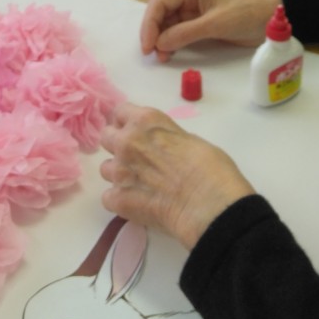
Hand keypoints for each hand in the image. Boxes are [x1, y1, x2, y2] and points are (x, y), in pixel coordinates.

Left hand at [100, 103, 255, 249]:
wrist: (210, 206)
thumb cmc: (212, 169)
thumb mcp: (191, 140)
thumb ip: (167, 138)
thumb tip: (162, 148)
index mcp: (146, 121)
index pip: (120, 112)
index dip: (127, 123)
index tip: (135, 133)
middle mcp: (127, 142)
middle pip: (107, 137)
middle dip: (118, 146)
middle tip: (138, 159)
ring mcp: (119, 171)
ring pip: (106, 169)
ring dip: (119, 175)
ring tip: (140, 186)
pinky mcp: (117, 199)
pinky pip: (108, 197)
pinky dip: (120, 200)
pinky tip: (138, 205)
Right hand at [140, 0, 278, 61]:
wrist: (268, 20)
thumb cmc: (245, 15)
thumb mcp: (215, 24)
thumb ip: (186, 33)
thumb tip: (159, 45)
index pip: (160, 2)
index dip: (150, 23)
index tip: (148, 45)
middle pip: (160, 13)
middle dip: (153, 32)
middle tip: (151, 53)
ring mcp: (192, 11)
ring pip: (167, 24)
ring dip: (161, 40)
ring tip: (161, 57)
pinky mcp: (198, 23)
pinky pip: (177, 32)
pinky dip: (171, 43)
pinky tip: (169, 54)